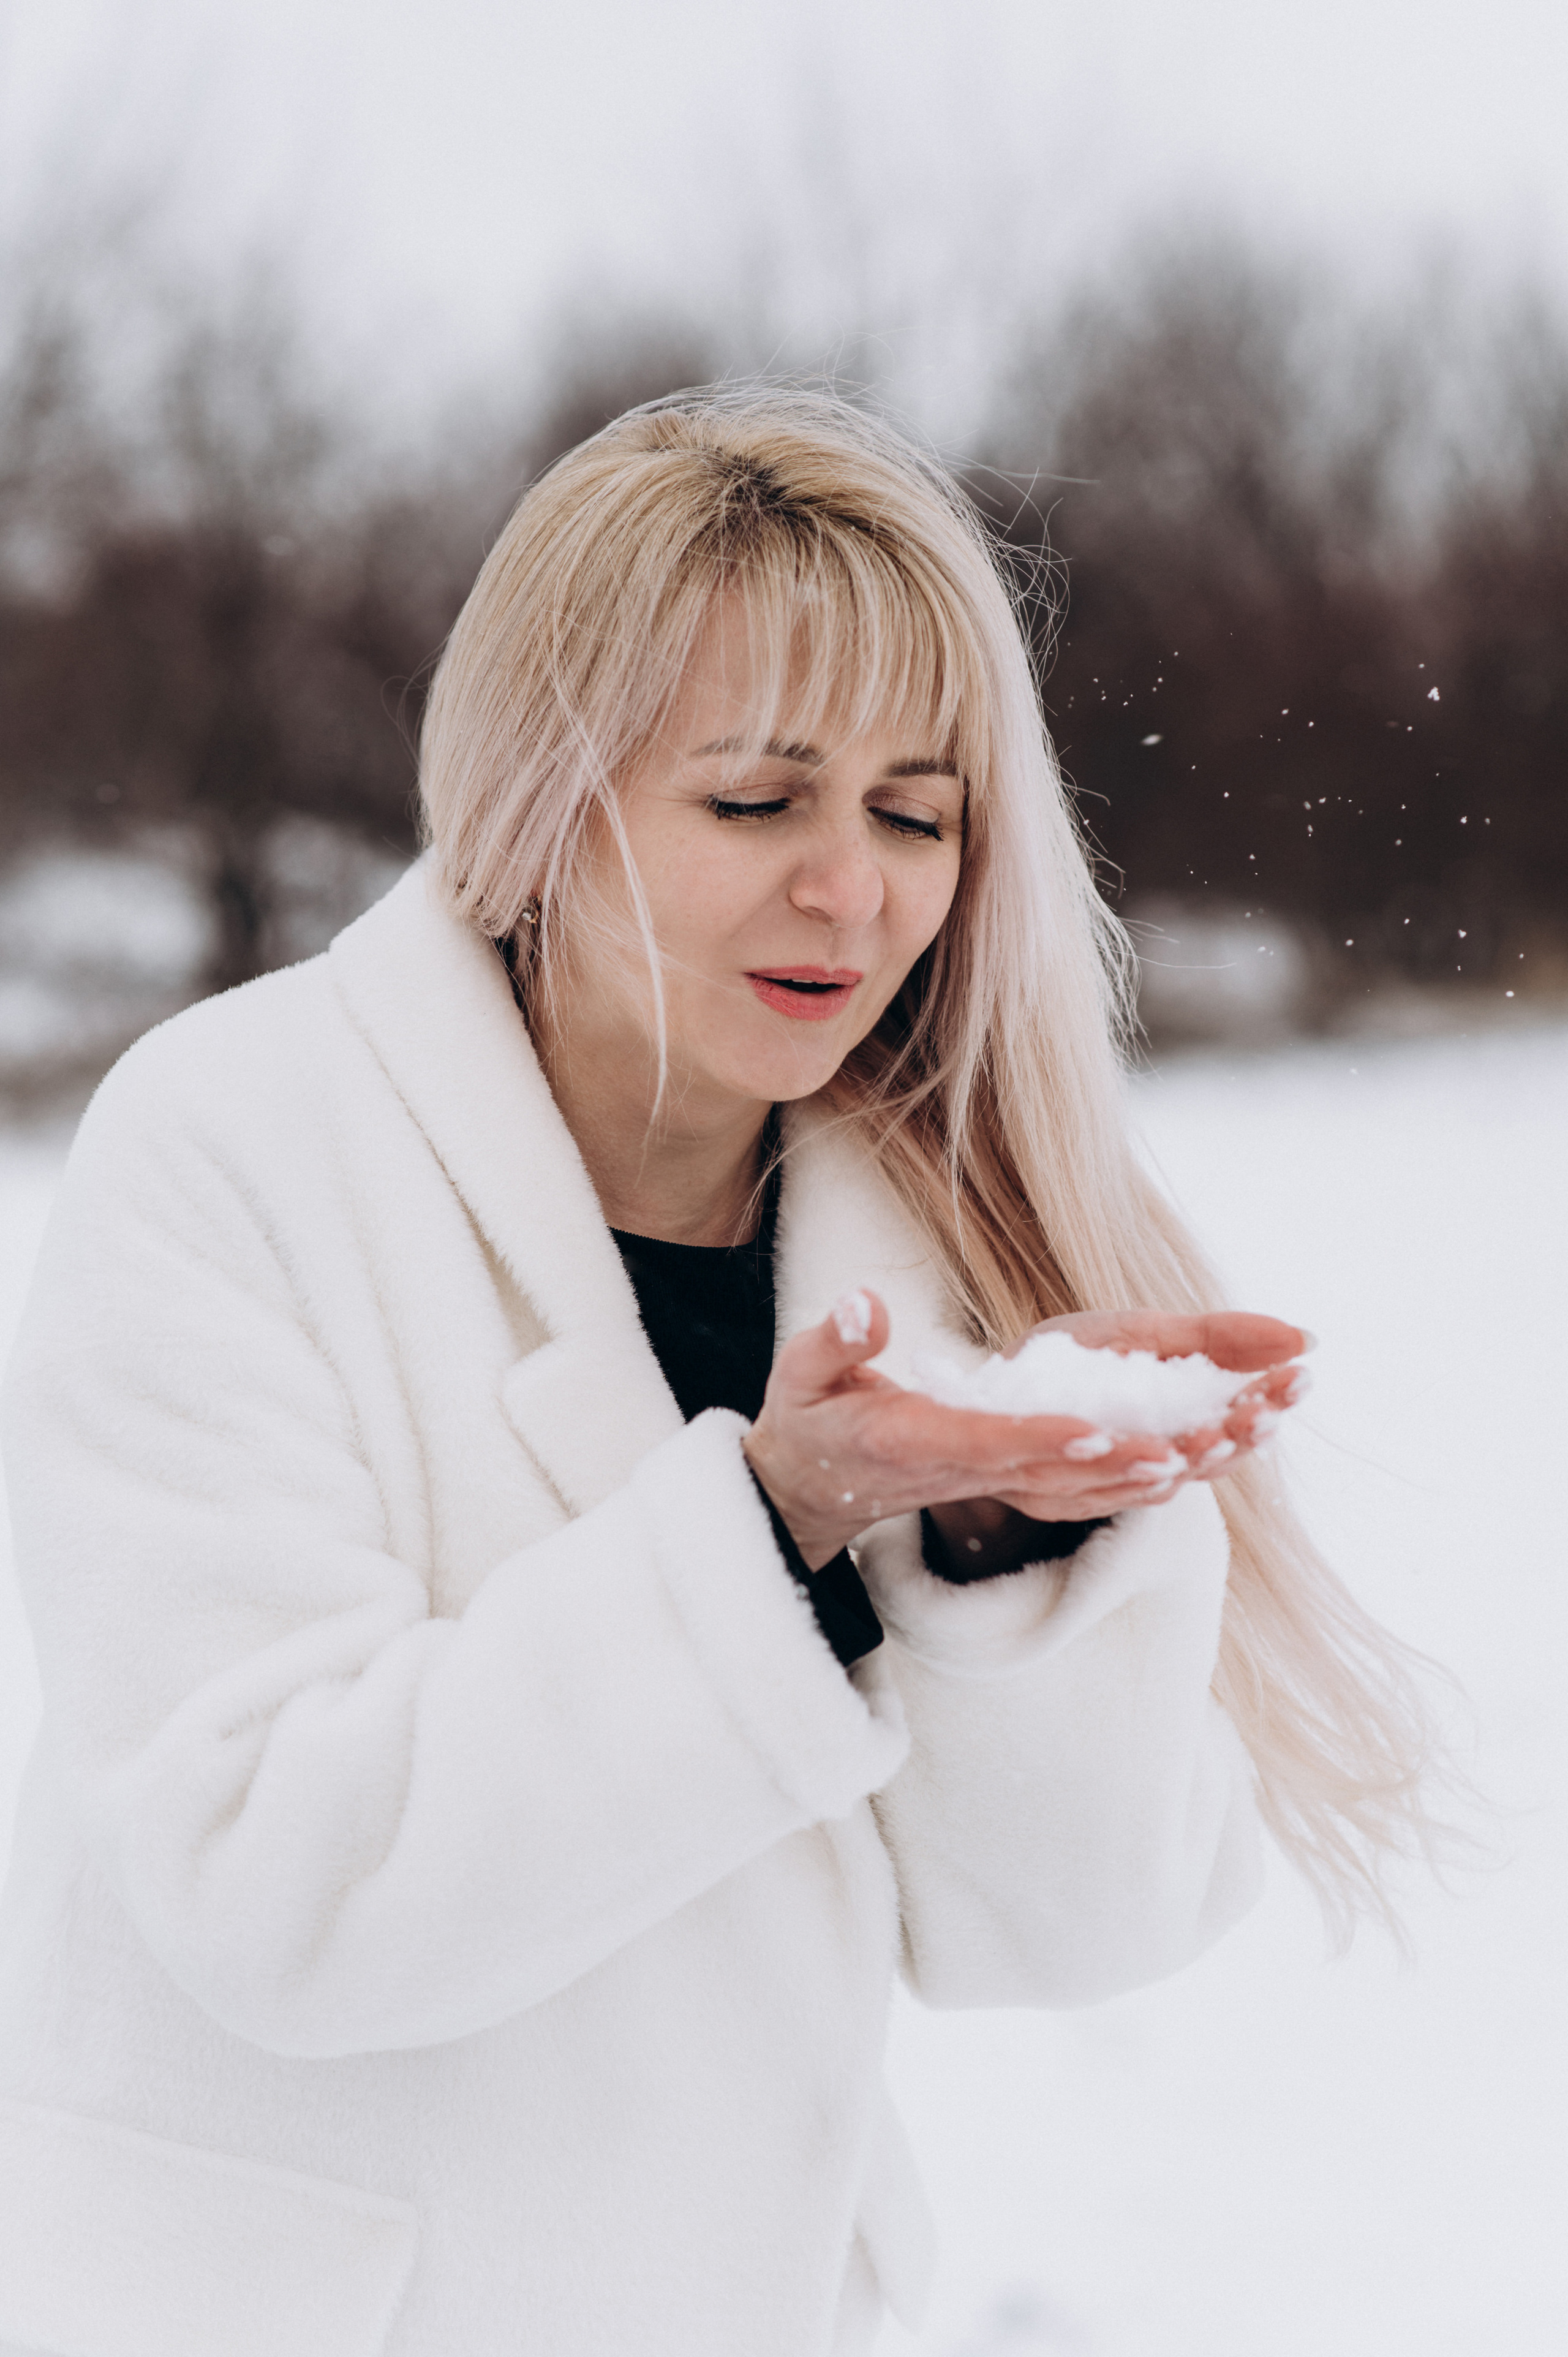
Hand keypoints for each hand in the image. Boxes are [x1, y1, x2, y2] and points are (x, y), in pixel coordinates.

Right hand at [742, 1294, 1308, 1571]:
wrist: (814, 1486)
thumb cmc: (811, 1420)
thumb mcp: (801, 1377)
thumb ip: (833, 1343)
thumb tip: (865, 1304)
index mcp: (916, 1442)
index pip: (986, 1443)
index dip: (1040, 1439)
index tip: (1094, 1433)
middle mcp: (965, 1473)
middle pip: (1055, 1473)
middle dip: (1123, 1463)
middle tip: (1193, 1446)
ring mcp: (993, 1485)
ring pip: (1083, 1489)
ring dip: (1152, 1474)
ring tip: (1222, 1449)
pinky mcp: (1013, 1484)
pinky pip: (1086, 1492)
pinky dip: (1140, 1481)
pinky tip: (1196, 1463)